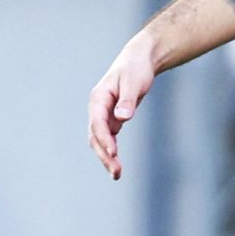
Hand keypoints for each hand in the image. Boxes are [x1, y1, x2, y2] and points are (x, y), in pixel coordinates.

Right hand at [87, 33, 160, 179]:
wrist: (139, 60)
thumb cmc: (136, 69)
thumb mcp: (134, 82)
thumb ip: (128, 100)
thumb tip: (122, 117)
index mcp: (99, 98)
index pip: (97, 123)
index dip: (105, 139)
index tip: (114, 153)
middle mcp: (98, 108)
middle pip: (95, 136)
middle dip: (104, 155)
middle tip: (116, 172)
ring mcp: (103, 115)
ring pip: (100, 140)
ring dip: (106, 157)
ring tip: (117, 175)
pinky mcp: (112, 118)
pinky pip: (108, 138)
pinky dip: (111, 152)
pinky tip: (116, 165)